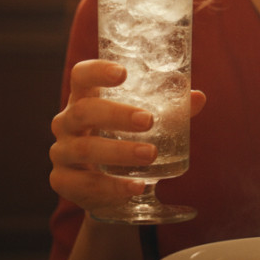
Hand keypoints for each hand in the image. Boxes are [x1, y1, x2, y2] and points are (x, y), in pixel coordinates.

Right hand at [48, 59, 205, 212]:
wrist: (107, 188)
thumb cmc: (123, 141)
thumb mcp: (143, 123)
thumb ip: (170, 110)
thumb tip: (197, 97)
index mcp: (83, 98)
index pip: (81, 75)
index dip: (98, 71)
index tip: (123, 73)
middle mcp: (67, 122)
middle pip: (83, 111)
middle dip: (116, 115)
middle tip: (148, 121)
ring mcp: (61, 152)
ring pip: (85, 149)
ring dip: (120, 152)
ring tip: (150, 155)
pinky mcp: (63, 181)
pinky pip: (85, 184)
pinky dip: (113, 186)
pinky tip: (136, 187)